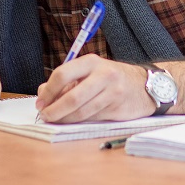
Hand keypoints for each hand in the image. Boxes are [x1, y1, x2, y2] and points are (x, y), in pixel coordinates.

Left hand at [35, 55, 154, 122]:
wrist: (145, 86)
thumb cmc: (112, 79)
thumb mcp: (90, 73)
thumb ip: (66, 82)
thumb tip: (42, 93)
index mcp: (91, 62)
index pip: (62, 74)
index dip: (48, 91)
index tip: (40, 102)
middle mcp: (103, 75)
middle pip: (72, 97)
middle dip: (54, 110)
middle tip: (45, 116)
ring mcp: (112, 92)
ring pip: (81, 111)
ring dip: (65, 119)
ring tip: (56, 120)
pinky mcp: (117, 108)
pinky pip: (92, 118)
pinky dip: (79, 121)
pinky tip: (73, 120)